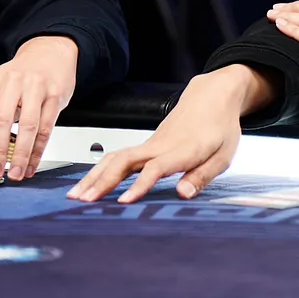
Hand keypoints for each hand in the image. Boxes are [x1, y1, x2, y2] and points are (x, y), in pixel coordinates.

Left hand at [0, 35, 78, 180]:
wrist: (49, 53)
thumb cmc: (20, 77)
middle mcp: (12, 81)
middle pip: (1, 120)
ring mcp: (35, 86)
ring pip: (27, 126)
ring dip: (20, 155)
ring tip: (14, 173)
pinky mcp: (55, 94)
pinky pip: (46, 127)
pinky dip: (38, 150)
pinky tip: (31, 164)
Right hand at [67, 63, 271, 204]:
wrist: (212, 96)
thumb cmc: (220, 128)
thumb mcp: (223, 155)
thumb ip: (202, 176)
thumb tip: (183, 195)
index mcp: (184, 150)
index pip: (157, 168)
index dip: (140, 185)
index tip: (123, 202)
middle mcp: (161, 145)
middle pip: (125, 160)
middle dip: (102, 181)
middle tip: (83, 202)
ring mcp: (150, 143)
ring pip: (116, 157)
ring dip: (94, 176)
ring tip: (75, 196)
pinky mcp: (146, 144)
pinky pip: (118, 156)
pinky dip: (100, 170)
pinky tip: (88, 184)